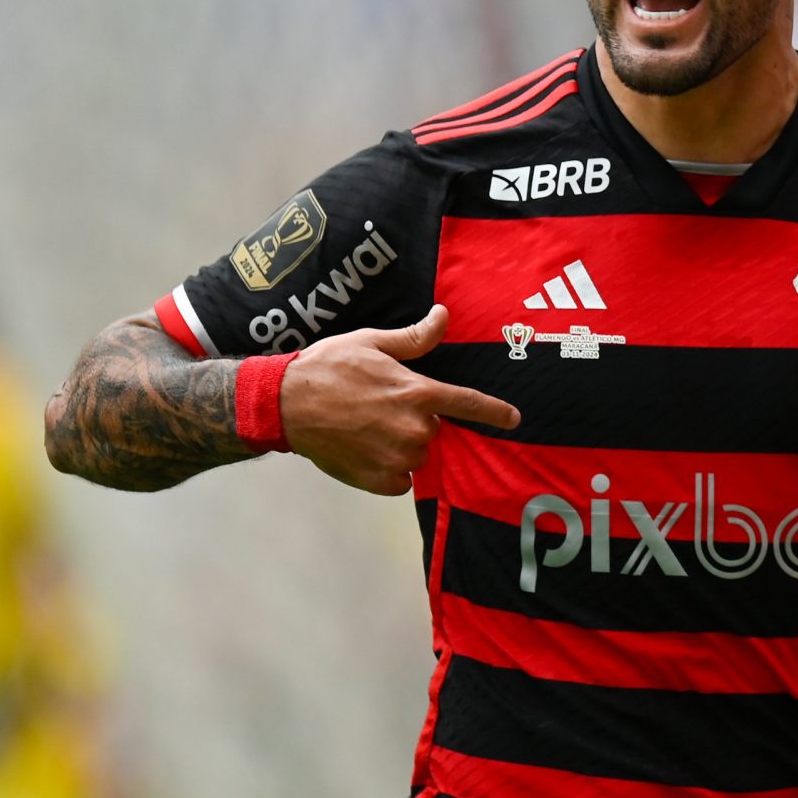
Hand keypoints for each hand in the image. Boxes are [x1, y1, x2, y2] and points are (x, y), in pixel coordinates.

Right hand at [278, 303, 518, 494]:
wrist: (283, 404)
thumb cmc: (327, 368)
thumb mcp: (372, 343)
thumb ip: (415, 338)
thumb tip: (444, 315)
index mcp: (417, 393)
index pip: (469, 404)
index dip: (495, 413)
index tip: (514, 420)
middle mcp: (414, 429)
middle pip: (434, 429)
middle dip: (416, 419)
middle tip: (380, 407)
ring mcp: (397, 458)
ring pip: (417, 455)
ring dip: (402, 445)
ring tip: (367, 428)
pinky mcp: (379, 481)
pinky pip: (401, 480)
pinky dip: (389, 470)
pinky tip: (364, 451)